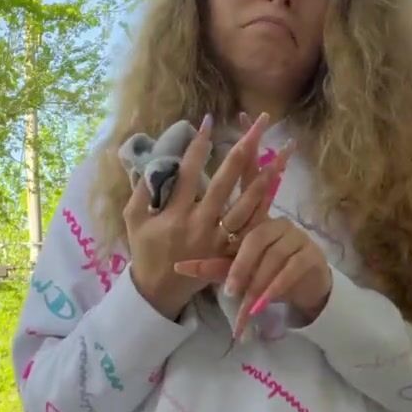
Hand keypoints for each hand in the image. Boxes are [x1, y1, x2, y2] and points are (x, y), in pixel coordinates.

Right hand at [124, 113, 288, 319]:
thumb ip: (140, 190)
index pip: (187, 173)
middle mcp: (200, 224)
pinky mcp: (232, 250)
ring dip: (263, 175)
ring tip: (278, 149)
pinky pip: (253, 224)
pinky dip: (265, 203)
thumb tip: (152, 160)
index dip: (198, 146)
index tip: (209, 121)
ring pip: (246, 203)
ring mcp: (220, 238)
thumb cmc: (145, 250)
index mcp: (174, 214)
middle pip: (225, 181)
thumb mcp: (133, 220)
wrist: (160, 290)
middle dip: (242, 149)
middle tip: (259, 123)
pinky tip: (276, 183)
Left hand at [174, 215, 331, 339]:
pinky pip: (291, 270)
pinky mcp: (311, 256)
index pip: (238, 219)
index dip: (220, 231)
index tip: (199, 248)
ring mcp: (298, 238)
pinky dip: (275, 288)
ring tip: (246, 306)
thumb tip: (179, 266)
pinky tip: (264, 304)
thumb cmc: (271, 275)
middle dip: (240, 267)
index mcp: (257, 221)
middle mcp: (279, 224)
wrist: (308, 289)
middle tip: (229, 291)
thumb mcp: (240, 271)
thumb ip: (216, 266)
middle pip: (255, 239)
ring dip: (257, 284)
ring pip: (274, 257)